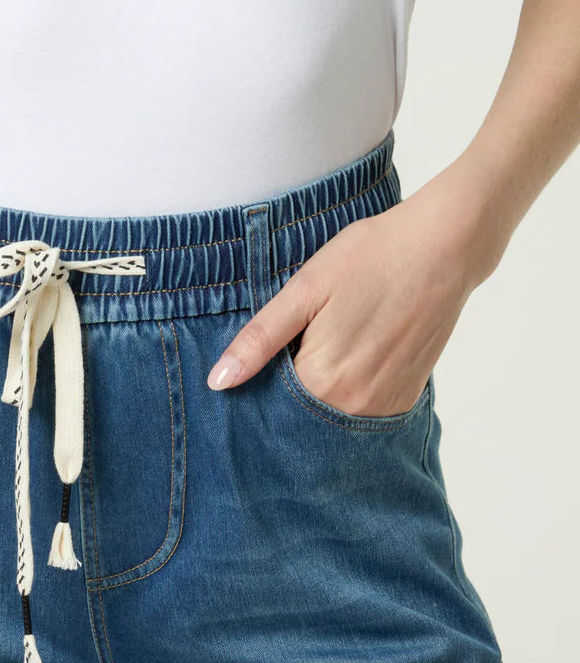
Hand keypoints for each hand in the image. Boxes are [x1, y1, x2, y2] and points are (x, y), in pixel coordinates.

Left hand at [207, 170, 496, 413]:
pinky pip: (361, 411)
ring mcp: (384, 406)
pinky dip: (347, 394)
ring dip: (318, 394)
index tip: (258, 361)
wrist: (444, 246)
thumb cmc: (370, 257)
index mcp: (322, 381)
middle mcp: (354, 406)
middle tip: (298, 342)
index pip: (268, 405)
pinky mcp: (405, 398)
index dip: (257, 384)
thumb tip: (218, 383)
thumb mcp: (304, 290)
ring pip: (330, 415)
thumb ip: (260, 340)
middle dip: (286, 393)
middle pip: (300, 415)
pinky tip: (351, 356)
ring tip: (329, 344)